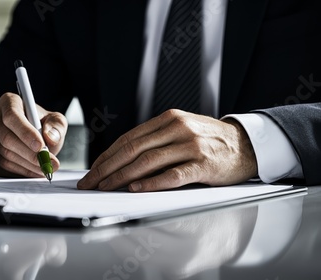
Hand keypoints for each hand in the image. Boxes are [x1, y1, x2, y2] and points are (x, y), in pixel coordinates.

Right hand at [0, 92, 67, 177]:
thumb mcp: (56, 121)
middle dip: (29, 154)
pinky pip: (2, 166)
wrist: (35, 139)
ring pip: (4, 154)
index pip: (12, 116)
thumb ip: (57, 126)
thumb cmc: (43, 125)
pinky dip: (21, 171)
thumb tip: (49, 137)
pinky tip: (34, 171)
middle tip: (47, 162)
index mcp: (9, 102)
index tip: (40, 145)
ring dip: (27, 165)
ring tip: (45, 168)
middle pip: (6, 138)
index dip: (25, 132)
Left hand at [78, 109, 257, 191]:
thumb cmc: (208, 140)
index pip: (128, 139)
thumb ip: (155, 140)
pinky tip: (135, 189)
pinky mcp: (203, 164)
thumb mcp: (181, 130)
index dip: (106, 156)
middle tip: (90, 183)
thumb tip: (121, 161)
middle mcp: (177, 128)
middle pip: (132, 150)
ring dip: (121, 177)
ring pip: (147, 162)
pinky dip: (151, 183)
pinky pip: (172, 175)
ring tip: (105, 188)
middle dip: (106, 168)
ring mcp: (190, 146)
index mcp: (168, 119)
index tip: (92, 171)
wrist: (247, 144)